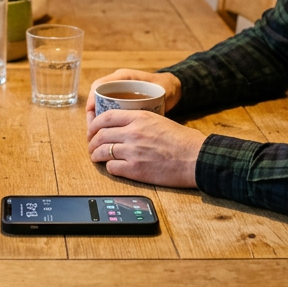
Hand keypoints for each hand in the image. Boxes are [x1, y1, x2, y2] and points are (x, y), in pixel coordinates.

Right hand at [85, 69, 181, 126]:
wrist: (173, 88)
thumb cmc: (165, 87)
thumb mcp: (156, 92)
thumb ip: (147, 99)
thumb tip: (133, 117)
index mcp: (122, 77)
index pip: (98, 87)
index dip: (92, 102)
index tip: (93, 119)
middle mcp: (117, 83)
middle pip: (96, 99)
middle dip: (92, 116)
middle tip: (93, 133)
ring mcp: (118, 92)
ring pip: (100, 106)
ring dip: (98, 121)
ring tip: (98, 137)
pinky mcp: (121, 101)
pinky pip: (108, 110)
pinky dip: (105, 122)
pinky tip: (107, 134)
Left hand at [87, 109, 204, 188]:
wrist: (196, 158)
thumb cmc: (183, 141)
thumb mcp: (159, 120)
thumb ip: (139, 121)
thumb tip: (123, 127)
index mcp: (139, 117)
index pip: (106, 117)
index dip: (94, 124)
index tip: (92, 130)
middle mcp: (133, 133)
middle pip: (100, 135)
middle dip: (91, 141)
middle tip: (91, 145)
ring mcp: (133, 151)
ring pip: (102, 151)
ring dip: (95, 155)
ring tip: (96, 157)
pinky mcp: (135, 170)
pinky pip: (112, 168)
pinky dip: (108, 168)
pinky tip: (112, 167)